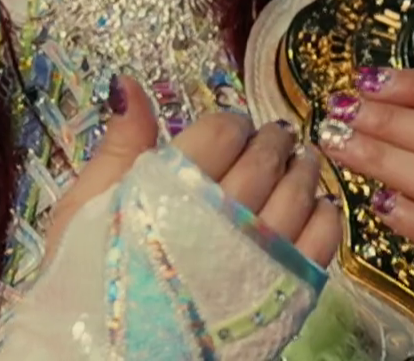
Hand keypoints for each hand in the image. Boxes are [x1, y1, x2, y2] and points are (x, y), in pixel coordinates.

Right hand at [46, 77, 340, 267]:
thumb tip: (128, 81)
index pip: (222, 131)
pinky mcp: (285, 294)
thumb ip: (120, 142)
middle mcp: (223, 218)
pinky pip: (323, 240)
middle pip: (266, 156)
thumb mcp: (88, 204)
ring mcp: (259, 257)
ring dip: (304, 169)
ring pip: (300, 192)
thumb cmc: (88, 279)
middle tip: (271, 138)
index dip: (230, 123)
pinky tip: (315, 206)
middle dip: (271, 140)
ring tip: (299, 162)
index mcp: (174, 188)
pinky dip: (326, 214)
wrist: (105, 358)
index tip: (230, 129)